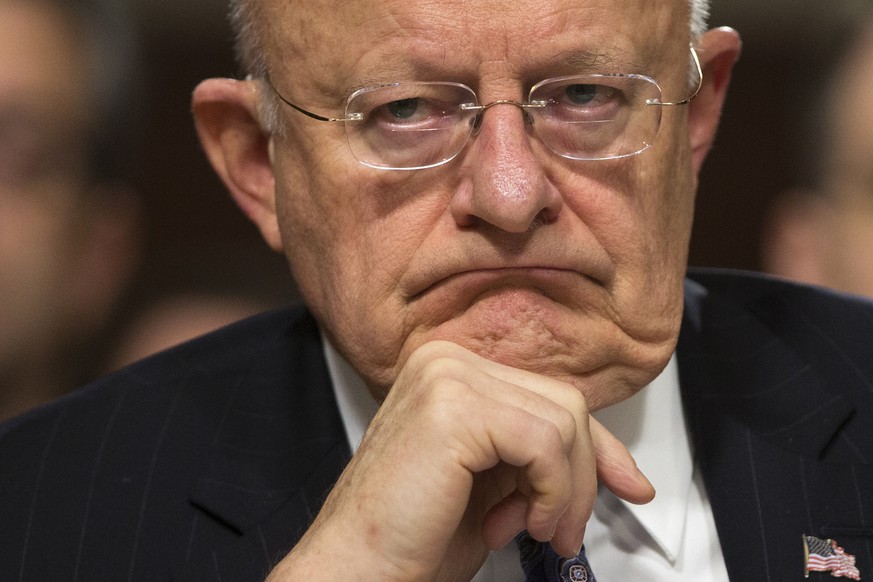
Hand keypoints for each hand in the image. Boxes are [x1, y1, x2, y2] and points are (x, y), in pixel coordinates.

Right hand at [267, 340, 653, 580]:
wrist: (358, 567)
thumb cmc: (413, 535)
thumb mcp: (495, 485)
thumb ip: (537, 455)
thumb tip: (608, 459)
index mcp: (451, 372)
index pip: (547, 395)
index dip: (596, 446)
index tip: (627, 482)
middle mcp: (445, 362)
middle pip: (564, 403)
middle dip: (580, 476)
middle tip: (558, 529)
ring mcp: (447, 377)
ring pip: (564, 421)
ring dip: (565, 491)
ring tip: (532, 529)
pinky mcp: (453, 406)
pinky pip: (546, 441)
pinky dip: (552, 490)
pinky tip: (522, 522)